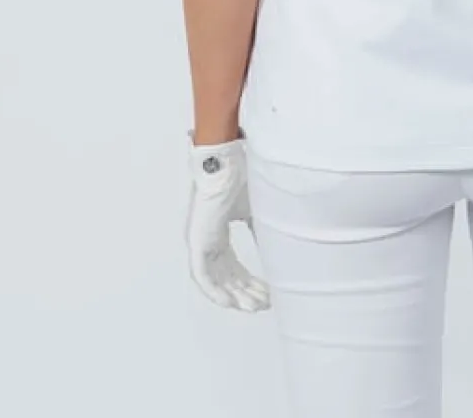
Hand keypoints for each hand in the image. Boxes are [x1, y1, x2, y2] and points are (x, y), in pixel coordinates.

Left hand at [185, 131, 270, 310]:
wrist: (227, 165)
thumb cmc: (240, 180)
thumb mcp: (255, 212)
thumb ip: (261, 233)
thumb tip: (277, 251)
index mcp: (218, 233)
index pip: (233, 266)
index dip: (250, 282)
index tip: (267, 294)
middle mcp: (208, 241)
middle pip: (227, 277)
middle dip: (246, 293)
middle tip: (264, 304)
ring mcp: (200, 242)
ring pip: (215, 280)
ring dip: (234, 295)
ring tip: (252, 307)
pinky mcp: (195, 242)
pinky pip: (201, 276)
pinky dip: (214, 291)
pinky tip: (229, 302)